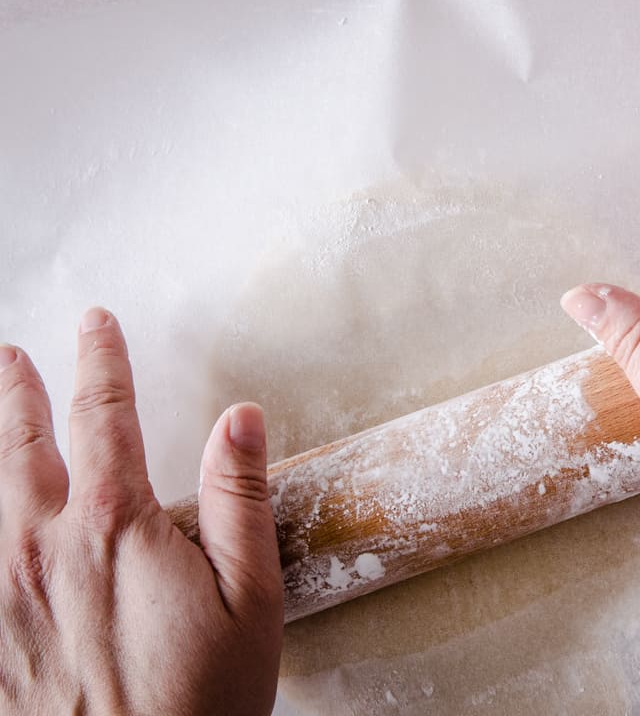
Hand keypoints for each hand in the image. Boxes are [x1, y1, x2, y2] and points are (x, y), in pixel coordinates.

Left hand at [0, 309, 281, 714]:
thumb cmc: (202, 700)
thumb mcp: (251, 598)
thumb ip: (239, 499)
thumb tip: (240, 418)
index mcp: (116, 527)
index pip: (105, 416)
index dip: (101, 362)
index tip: (96, 323)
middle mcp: (42, 546)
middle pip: (21, 444)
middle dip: (18, 392)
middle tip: (11, 355)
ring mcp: (0, 592)